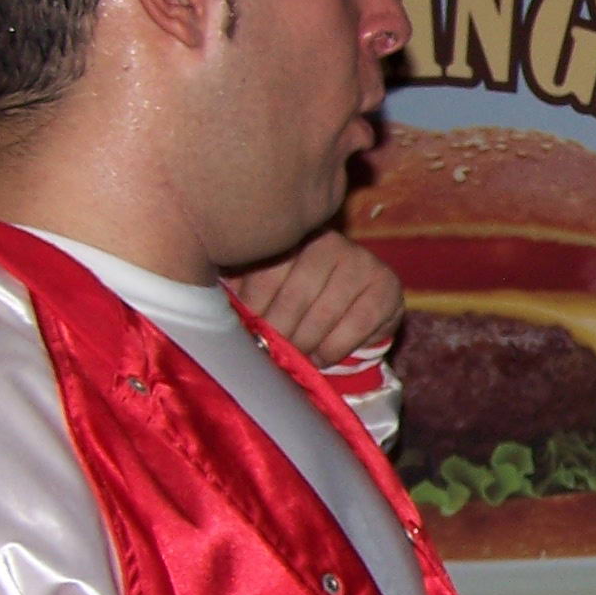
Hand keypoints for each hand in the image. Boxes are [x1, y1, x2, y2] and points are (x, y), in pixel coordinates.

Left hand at [228, 231, 404, 365]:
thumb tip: (209, 314)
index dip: (255, 309)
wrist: (355, 302)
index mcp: (291, 235)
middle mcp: (329, 242)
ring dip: (304, 345)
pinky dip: (334, 348)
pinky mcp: (386, 286)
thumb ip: (242, 291)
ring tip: (293, 359)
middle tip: (268, 355)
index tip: (246, 335)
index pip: (266, 273)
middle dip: (279, 334)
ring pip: (324, 314)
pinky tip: (321, 356)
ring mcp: (362, 262)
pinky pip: (357, 325)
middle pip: (294, 297)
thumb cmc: (299, 296)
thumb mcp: (267, 286)